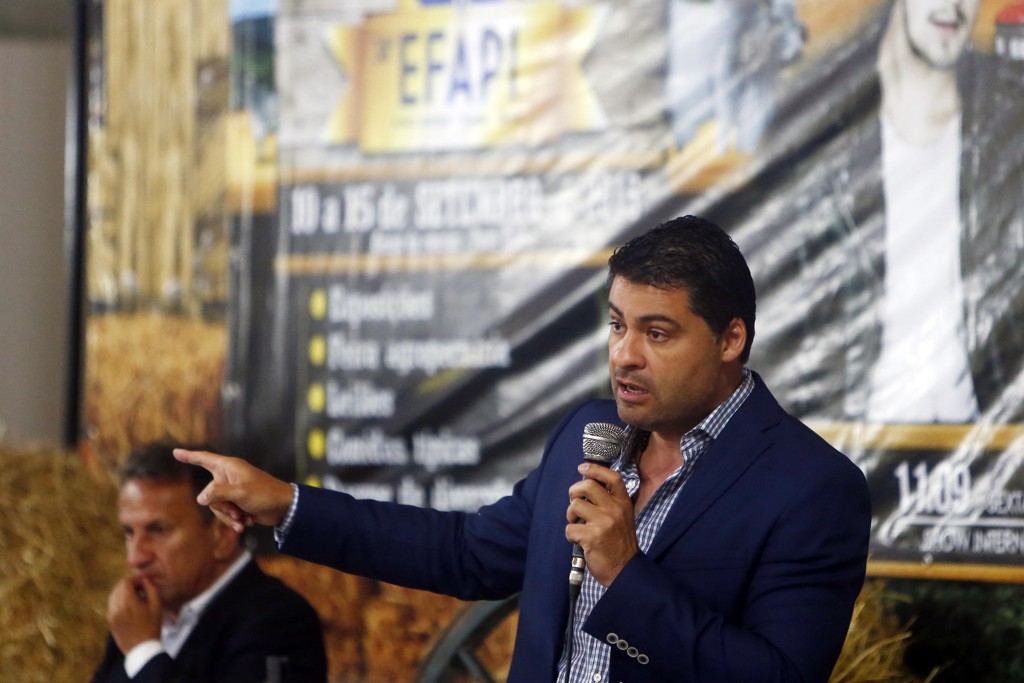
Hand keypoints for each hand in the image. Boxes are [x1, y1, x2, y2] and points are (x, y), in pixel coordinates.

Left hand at [107, 576, 160, 654]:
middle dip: (128, 584)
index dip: (135, 579)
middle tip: (139, 587)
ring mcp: (111, 615)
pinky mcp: (110, 621)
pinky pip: (112, 605)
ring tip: (135, 596)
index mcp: (129, 603)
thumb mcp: (156, 606)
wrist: (142, 648)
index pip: (126, 583)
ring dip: (123, 592)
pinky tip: (129, 605)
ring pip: (113, 595)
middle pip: (118, 587)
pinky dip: (119, 601)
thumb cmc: (152, 626)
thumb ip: (151, 590)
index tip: (143, 581)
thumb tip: (145, 580)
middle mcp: (117, 608)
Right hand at [173, 449, 293, 532]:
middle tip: (237, 510)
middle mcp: (229, 477)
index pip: (205, 459)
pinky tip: (246, 523)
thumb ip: (218, 493)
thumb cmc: (265, 494)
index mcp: (229, 467)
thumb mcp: (240, 493)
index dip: (189, 456)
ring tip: (243, 519)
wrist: (284, 508)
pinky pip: (226, 513)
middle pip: (209, 493)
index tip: (175, 452)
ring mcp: (233, 490)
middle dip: (221, 507)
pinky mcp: (237, 502)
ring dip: (229, 516)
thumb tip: (201, 498)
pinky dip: (235, 520)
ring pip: (216, 506)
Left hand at [564, 463, 638, 586]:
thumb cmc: (620, 543)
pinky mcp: (592, 537)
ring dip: (571, 515)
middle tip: (574, 502)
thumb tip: (587, 486)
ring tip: (577, 524)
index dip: (595, 469)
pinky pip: (570, 528)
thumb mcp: (623, 517)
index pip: (612, 478)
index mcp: (623, 503)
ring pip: (575, 505)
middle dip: (574, 491)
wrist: (624, 570)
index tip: (583, 468)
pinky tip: (579, 540)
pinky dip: (570, 535)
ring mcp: (604, 523)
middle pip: (587, 486)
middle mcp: (614, 510)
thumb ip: (609, 502)